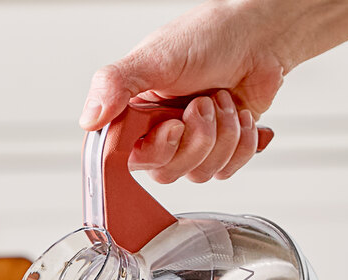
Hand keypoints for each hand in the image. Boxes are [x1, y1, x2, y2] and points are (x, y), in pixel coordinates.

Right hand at [79, 0, 283, 182]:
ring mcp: (193, 146)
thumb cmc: (208, 39)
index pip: (130, 159)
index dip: (156, 150)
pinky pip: (228, 170)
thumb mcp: (155, 57)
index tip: (173, 125)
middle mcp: (163, 135)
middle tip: (203, 103)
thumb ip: (115, 85)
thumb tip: (89, 121)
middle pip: (168, 172)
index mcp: (138, 116)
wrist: (258, 37)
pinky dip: (242, 143)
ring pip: (200, 174)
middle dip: (196, 139)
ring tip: (223, 100)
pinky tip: (242, 115)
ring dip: (222, 135)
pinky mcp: (221, 152)